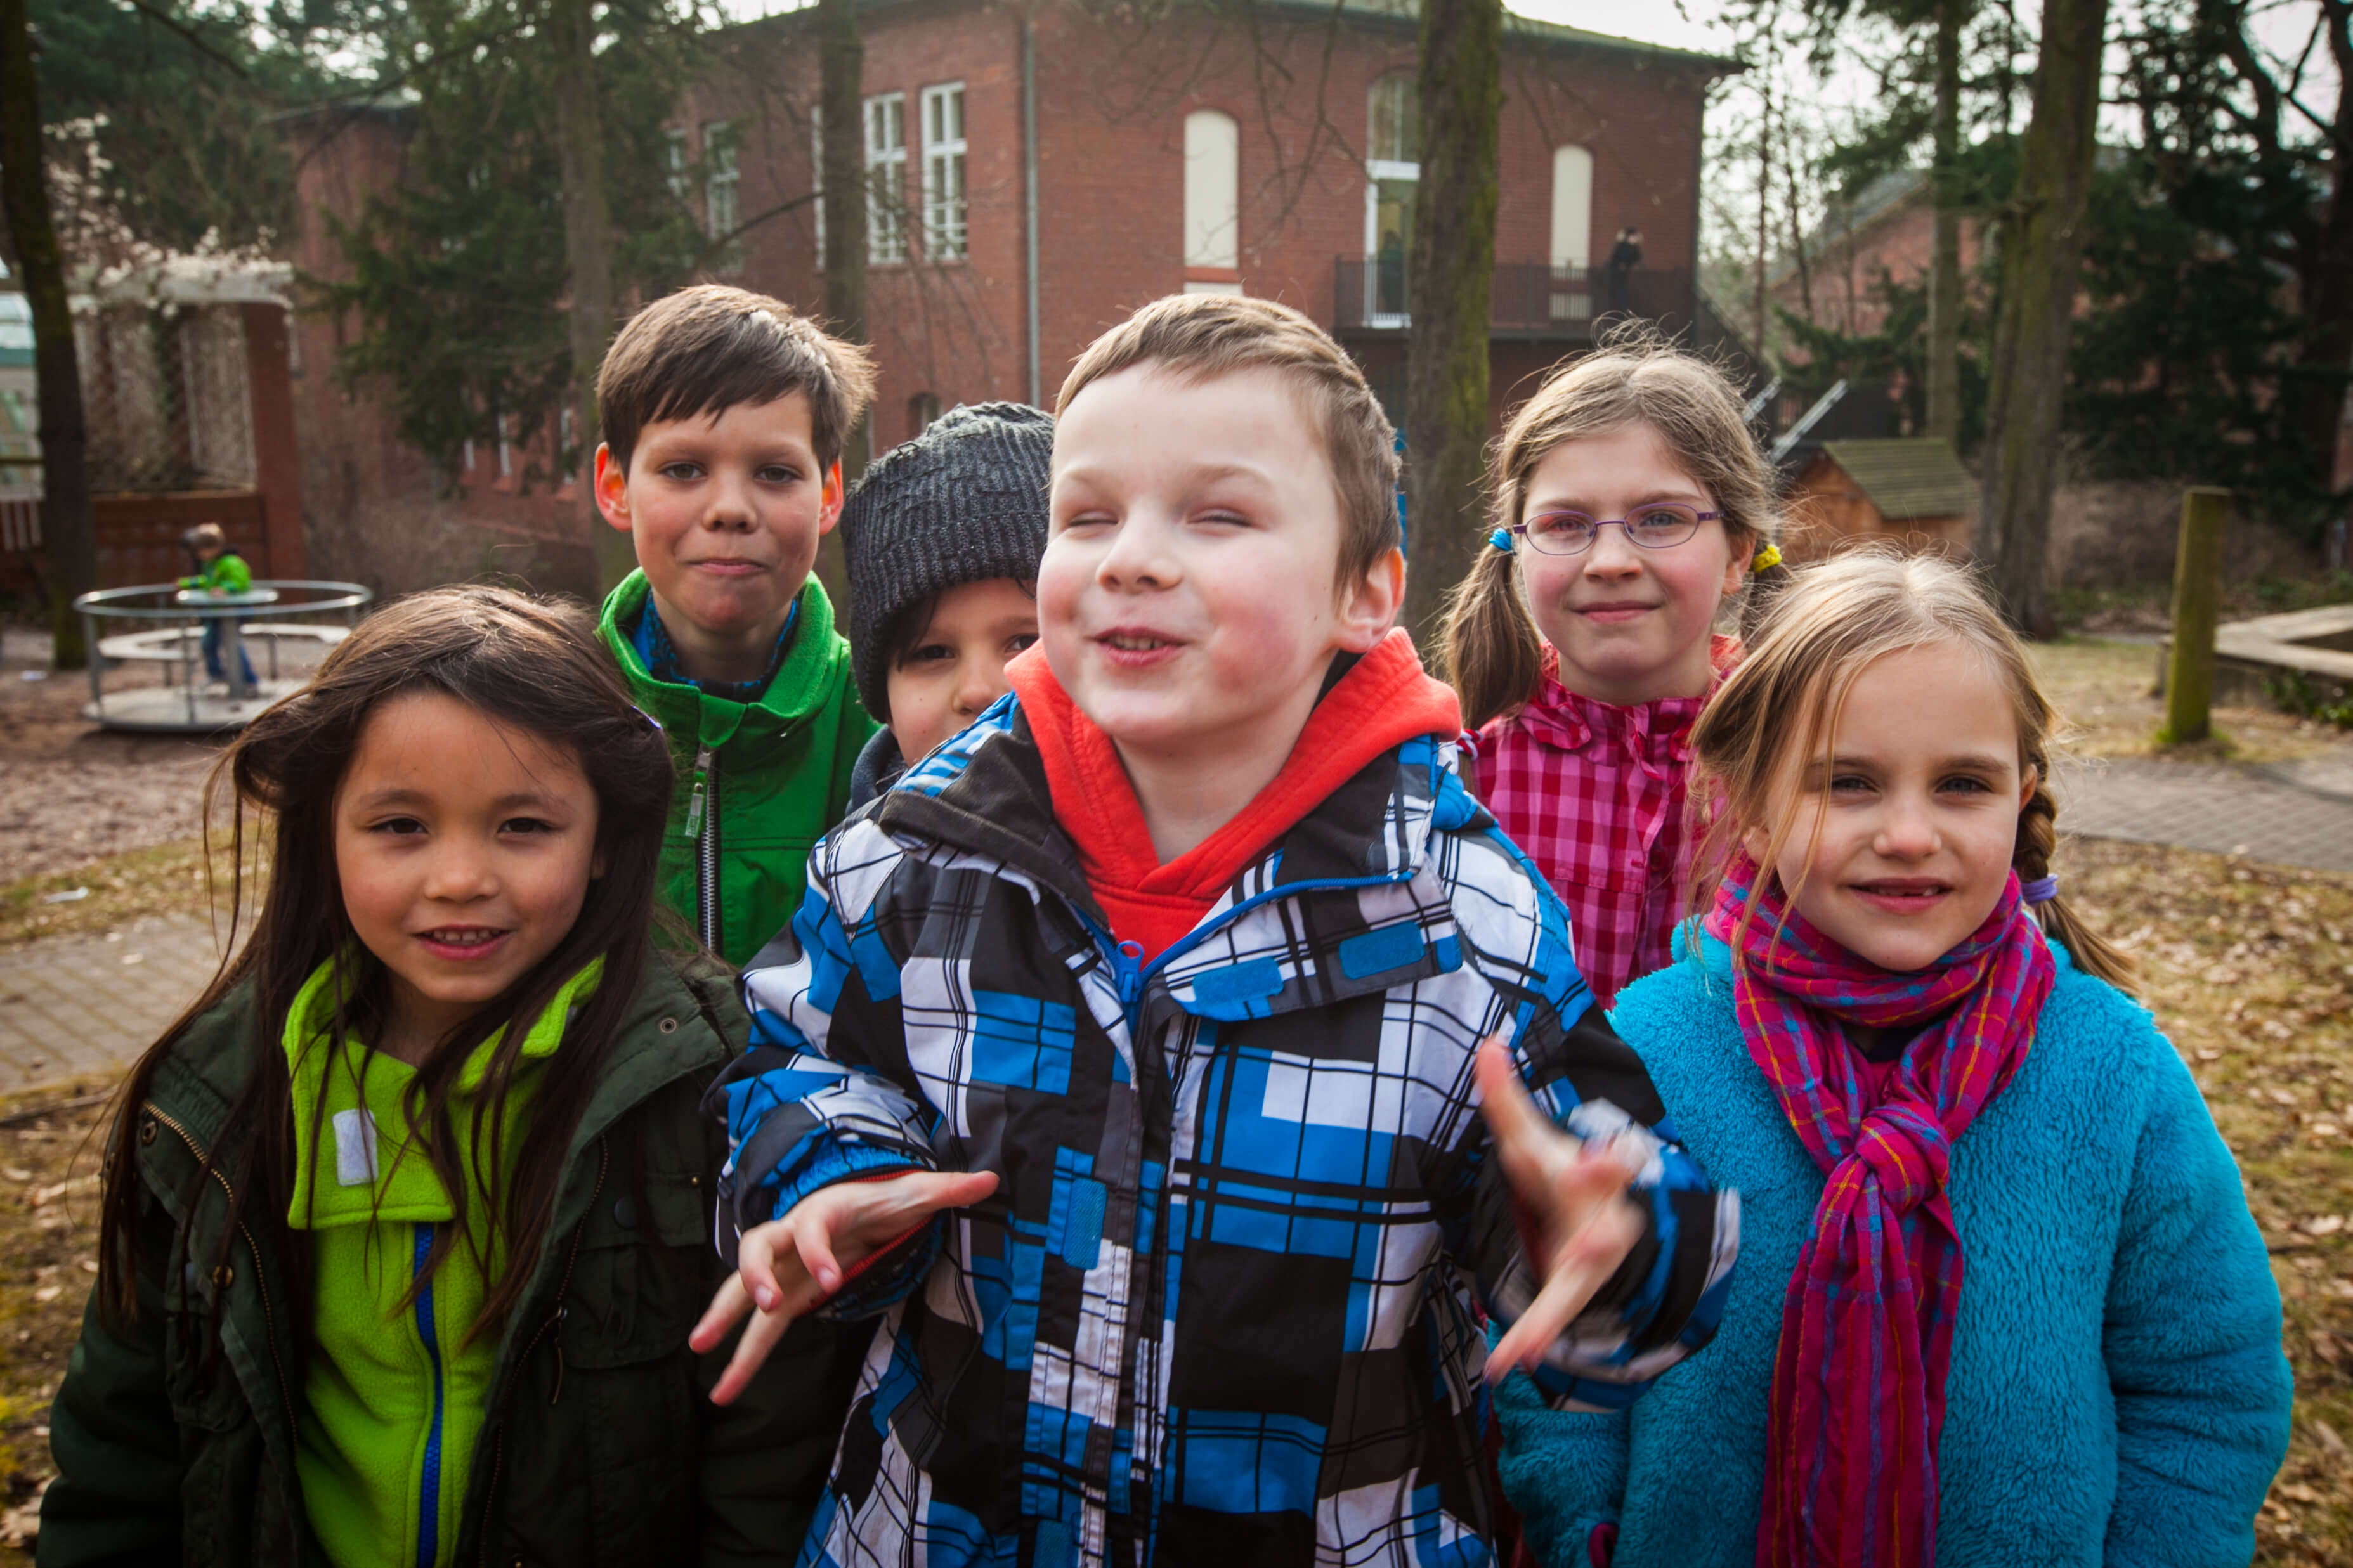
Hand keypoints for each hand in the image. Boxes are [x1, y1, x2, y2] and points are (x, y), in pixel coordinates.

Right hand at [690, 1168, 998, 1405]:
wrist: (854, 1204)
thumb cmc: (882, 1200)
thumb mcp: (915, 1194)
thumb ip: (948, 1190)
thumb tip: (992, 1181)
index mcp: (826, 1210)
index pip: (813, 1225)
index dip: (818, 1250)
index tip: (830, 1279)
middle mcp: (795, 1237)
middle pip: (760, 1246)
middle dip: (755, 1274)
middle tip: (764, 1303)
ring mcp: (784, 1268)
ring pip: (744, 1288)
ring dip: (724, 1317)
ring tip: (701, 1350)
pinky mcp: (785, 1296)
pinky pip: (758, 1327)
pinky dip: (741, 1357)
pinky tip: (725, 1391)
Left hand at [1474, 1034, 1646, 1380]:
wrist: (1590, 1217)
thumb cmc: (1556, 1171)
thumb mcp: (1529, 1135)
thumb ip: (1506, 1095)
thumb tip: (1487, 1043)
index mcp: (1597, 1175)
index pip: (1615, 1163)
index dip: (1612, 1160)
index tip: (1602, 1155)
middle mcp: (1606, 1222)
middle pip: (1609, 1231)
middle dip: (1599, 1239)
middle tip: (1589, 1247)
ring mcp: (1592, 1264)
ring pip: (1577, 1289)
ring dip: (1552, 1315)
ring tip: (1524, 1347)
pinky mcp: (1571, 1292)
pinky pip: (1551, 1318)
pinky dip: (1526, 1339)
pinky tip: (1503, 1365)